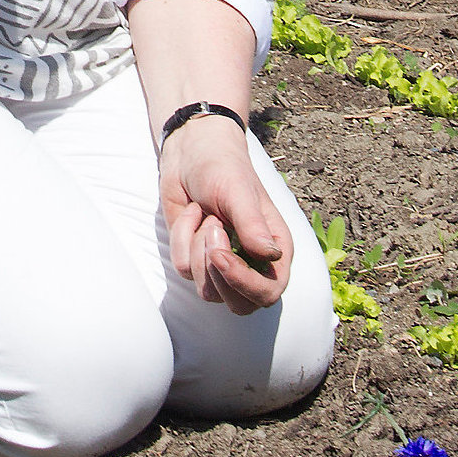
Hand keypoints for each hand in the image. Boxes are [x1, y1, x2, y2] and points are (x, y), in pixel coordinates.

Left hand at [160, 118, 290, 312]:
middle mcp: (252, 265)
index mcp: (275, 251)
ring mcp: (221, 264)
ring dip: (197, 249)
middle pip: (239, 305)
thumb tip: (270, 256)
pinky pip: (182, 267)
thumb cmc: (222, 166)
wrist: (189, 151)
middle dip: (217, 273)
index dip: (242, 283)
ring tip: (204, 214)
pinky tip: (191, 212)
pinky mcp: (194, 257)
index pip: (268, 293)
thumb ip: (253, 224)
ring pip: (207, 291)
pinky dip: (181, 237)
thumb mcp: (238, 191)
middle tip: (212, 228)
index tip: (219, 254)